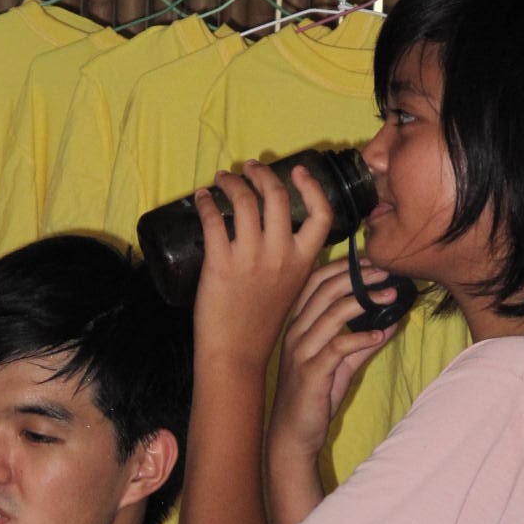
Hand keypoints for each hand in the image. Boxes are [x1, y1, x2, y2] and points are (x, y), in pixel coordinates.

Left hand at [192, 160, 334, 369]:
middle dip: (261, 174)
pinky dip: (206, 203)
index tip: (299, 170)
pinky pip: (214, 219)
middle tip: (249, 168)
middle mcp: (280, 255)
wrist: (236, 355)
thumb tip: (272, 231)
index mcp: (303, 262)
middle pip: (277, 196)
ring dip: (231, 182)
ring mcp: (250, 258)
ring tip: (223, 179)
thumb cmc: (260, 325)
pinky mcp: (221, 264)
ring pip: (244, 200)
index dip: (312, 187)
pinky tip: (201, 199)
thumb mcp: (290, 289)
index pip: (322, 215)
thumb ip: (289, 261)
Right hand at [269, 255, 402, 463]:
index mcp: (298, 324)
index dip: (345, 267)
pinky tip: (381, 336)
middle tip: (388, 273)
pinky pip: (338, 347)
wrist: (293, 433)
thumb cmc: (314, 397)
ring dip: (365, 302)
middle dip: (359, 277)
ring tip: (392, 297)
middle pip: (324, 290)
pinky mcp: (311, 373)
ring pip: (331, 314)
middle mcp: (295, 333)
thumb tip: (392, 321)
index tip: (372, 262)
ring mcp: (300, 352)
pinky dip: (361, 338)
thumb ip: (362, 342)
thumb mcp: (340, 365)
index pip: (317, 282)